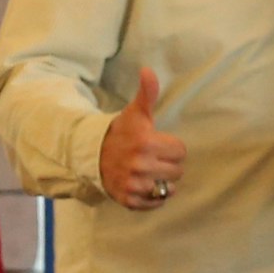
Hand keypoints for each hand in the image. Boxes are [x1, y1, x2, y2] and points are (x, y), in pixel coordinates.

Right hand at [99, 68, 186, 208]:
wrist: (92, 155)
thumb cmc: (120, 132)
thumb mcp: (135, 112)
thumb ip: (147, 92)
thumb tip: (147, 70)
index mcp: (145, 143)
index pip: (181, 151)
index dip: (171, 147)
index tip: (159, 144)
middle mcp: (140, 165)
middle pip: (178, 171)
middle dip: (169, 165)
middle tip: (154, 159)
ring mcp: (134, 184)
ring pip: (168, 188)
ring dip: (162, 182)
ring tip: (149, 172)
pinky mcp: (129, 200)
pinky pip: (156, 203)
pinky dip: (153, 197)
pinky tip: (144, 185)